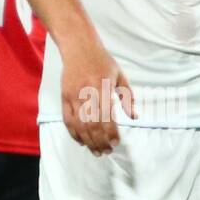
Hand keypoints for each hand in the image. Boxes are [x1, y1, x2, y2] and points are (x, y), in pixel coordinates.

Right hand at [60, 35, 135, 155]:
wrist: (79, 48)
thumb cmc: (102, 61)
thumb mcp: (120, 76)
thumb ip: (128, 97)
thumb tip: (135, 116)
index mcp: (102, 88)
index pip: (106, 116)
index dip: (111, 133)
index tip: (116, 143)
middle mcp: (87, 94)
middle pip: (92, 124)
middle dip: (100, 141)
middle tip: (107, 151)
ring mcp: (73, 97)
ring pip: (79, 125)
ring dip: (88, 141)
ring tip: (96, 151)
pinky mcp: (64, 97)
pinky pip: (68, 120)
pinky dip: (74, 133)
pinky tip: (82, 141)